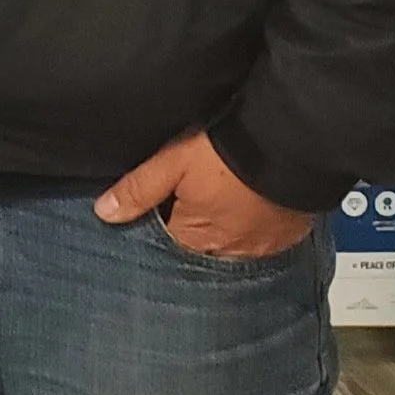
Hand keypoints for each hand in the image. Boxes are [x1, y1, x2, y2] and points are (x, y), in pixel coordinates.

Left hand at [95, 130, 314, 260]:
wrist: (289, 143)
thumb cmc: (228, 152)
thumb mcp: (173, 163)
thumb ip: (139, 189)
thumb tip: (105, 212)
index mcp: (196, 237)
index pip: (167, 244)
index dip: (160, 226)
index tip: (160, 212)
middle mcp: (229, 251)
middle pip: (201, 249)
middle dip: (194, 231)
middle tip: (193, 204)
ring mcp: (263, 246)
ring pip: (233, 246)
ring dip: (225, 231)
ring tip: (222, 206)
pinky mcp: (289, 235)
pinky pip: (266, 240)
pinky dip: (255, 229)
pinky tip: (251, 210)